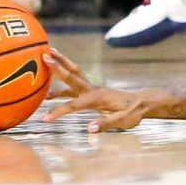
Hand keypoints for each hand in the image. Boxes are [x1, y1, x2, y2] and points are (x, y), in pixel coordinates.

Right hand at [43, 48, 158, 131]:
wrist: (142, 103)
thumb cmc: (133, 113)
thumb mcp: (122, 121)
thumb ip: (106, 123)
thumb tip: (90, 129)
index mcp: (98, 98)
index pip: (74, 105)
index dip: (59, 112)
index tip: (45, 119)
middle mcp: (93, 90)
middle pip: (72, 76)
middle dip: (57, 67)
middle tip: (43, 55)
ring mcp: (92, 88)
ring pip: (73, 74)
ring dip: (60, 65)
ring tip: (45, 57)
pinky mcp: (92, 91)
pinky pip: (74, 84)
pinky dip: (62, 83)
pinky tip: (49, 91)